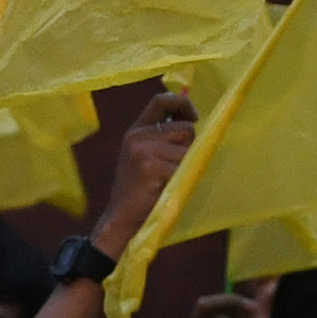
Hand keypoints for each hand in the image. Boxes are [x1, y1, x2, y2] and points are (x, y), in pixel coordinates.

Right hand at [95, 90, 195, 257]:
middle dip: (188, 147)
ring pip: (188, 148)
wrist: (121, 216)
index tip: (194, 116)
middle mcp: (138, 136)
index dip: (183, 103)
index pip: (161, 100)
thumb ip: (161, 137)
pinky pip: (184, 167)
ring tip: (167, 179)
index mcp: (136, 130)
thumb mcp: (143, 155)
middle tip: (172, 167)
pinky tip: (166, 188)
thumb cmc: (139, 189)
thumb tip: (192, 120)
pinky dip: (182, 179)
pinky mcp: (152, 167)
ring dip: (186, 165)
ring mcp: (143, 151)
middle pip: (185, 129)